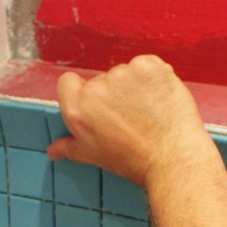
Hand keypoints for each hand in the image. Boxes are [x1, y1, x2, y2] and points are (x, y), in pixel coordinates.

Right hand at [48, 55, 209, 188]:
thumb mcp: (95, 156)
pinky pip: (148, 66)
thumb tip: (53, 150)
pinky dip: (155, 79)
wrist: (173, 158)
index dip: (83, 93)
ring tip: (150, 113)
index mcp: (78, 109)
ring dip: (137, 86)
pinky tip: (161, 100)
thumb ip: (71, 147)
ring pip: (126, 73)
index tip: (100, 108)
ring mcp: (124, 73)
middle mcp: (96, 88)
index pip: (68, 83)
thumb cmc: (134, 161)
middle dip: (115, 94)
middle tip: (132, 119)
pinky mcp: (149, 65)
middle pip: (101, 79)